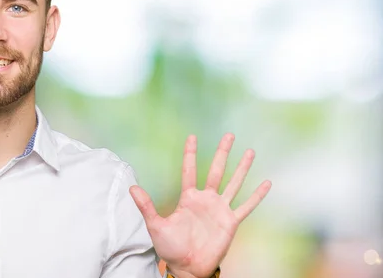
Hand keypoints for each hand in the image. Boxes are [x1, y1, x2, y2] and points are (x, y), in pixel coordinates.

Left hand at [130, 133, 270, 277]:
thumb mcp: (155, 225)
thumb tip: (132, 188)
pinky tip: (266, 183)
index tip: (192, 136)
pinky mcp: (231, 222)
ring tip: (250, 152)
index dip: (191, 154)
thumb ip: (146, 206)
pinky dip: (257, 196)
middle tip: (229, 135)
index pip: (190, 170)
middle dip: (222, 153)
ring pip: (234, 183)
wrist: (187, 268)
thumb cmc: (170, 248)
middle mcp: (206, 200)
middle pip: (216, 171)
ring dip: (242, 168)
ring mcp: (220, 210)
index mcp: (188, 198)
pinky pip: (246, 206)